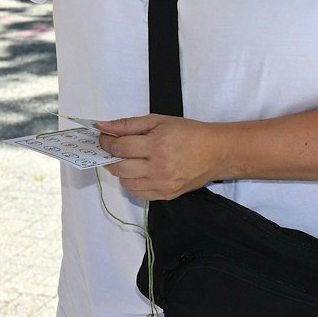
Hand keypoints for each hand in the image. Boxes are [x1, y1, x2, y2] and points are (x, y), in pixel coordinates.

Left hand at [98, 115, 229, 200]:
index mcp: (157, 146)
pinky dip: (132, 183)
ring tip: (126, 160)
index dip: (105, 142)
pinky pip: (139, 194)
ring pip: (126, 183)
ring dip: (120, 171)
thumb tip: (101, 126)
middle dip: (109, 157)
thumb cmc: (188, 133)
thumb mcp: (158, 121)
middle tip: (111, 149)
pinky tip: (137, 172)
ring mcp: (163, 185)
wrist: (216, 152)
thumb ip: (127, 124)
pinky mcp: (167, 195)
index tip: (103, 137)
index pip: (119, 148)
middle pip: (119, 168)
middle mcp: (159, 169)